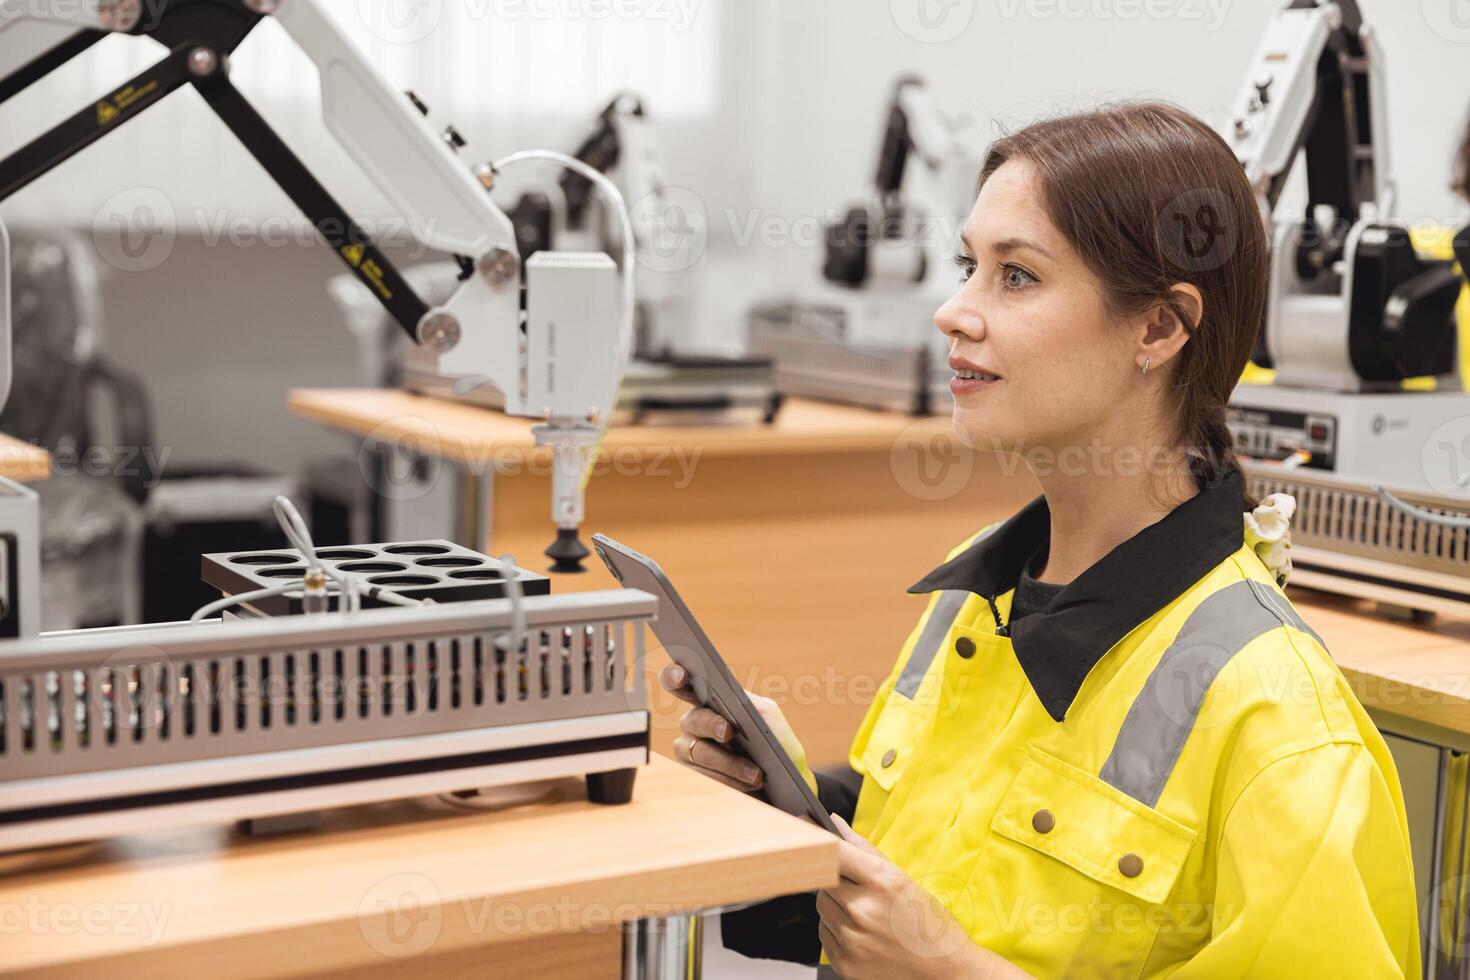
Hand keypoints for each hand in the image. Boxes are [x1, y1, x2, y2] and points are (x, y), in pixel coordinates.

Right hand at [659, 662, 816, 793]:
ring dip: (730, 763)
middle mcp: (695, 722)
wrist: (785, 780)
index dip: (674, 676)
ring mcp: (691, 750)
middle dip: (711, 725)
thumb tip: (732, 698)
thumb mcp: (768, 715)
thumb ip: (749, 702)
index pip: (682, 684)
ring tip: (756, 773)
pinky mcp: (697, 776)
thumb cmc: (775, 741)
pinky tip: (750, 783)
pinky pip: (707, 777)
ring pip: (699, 752)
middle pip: (693, 720)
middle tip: (728, 731)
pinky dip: (731, 779)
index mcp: (709, 700)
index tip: (680, 674)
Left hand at [816, 815, 1030, 979]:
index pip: (831, 851)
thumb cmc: (927, 922)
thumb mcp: (900, 877)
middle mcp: (862, 910)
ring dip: (836, 905)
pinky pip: (824, 933)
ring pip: (821, 906)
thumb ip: (862, 848)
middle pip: (822, 880)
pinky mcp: (844, 963)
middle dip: (836, 880)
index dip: (818, 842)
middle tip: (859, 889)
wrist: (944, 970)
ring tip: (866, 914)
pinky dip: (837, 930)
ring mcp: (851, 939)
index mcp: (880, 881)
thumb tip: (833, 822)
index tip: (809, 834)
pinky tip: (863, 934)